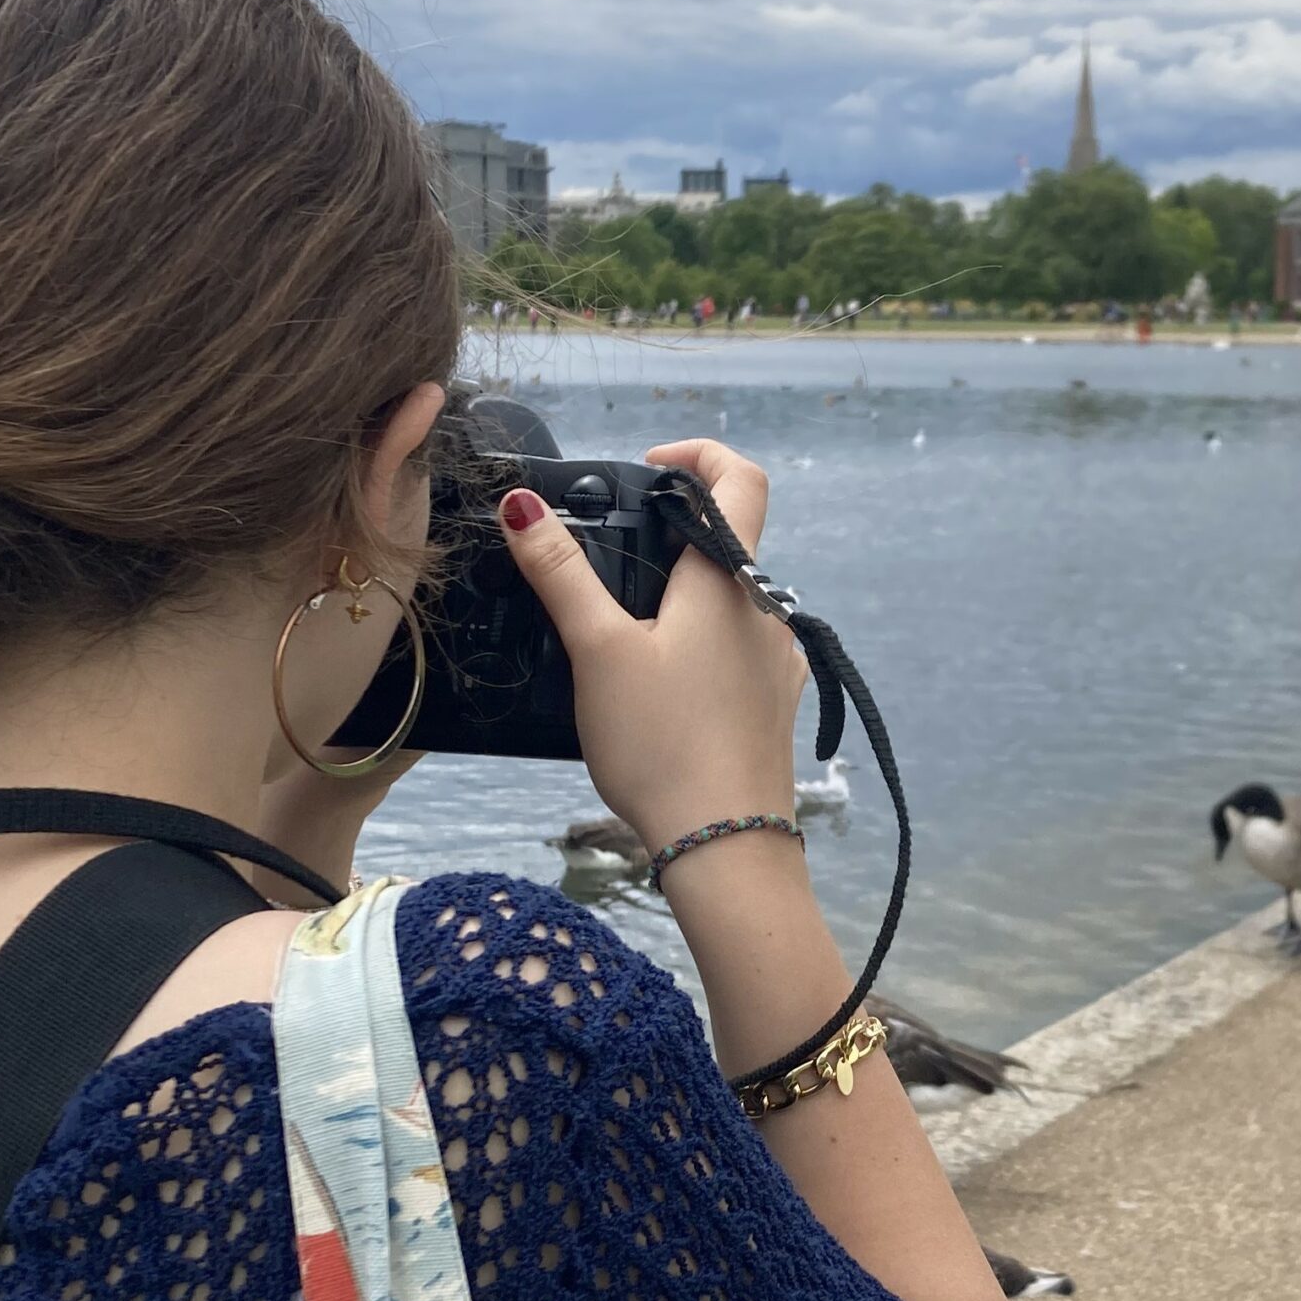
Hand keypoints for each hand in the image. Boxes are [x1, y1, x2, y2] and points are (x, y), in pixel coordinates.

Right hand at [497, 439, 807, 851]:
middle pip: (730, 539)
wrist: (726, 847)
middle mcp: (765, 609)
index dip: (700, 454)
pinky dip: (700, 639)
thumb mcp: (597, 651)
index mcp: (728, 580)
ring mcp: (778, 660)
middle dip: (672, 533)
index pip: (742, 478)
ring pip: (732, 596)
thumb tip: (522, 503)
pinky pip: (739, 646)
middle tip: (611, 555)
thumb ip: (560, 574)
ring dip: (684, 592)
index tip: (648, 467)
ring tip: (624, 628)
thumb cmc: (661, 743)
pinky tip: (660, 684)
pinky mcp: (775, 704)